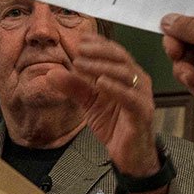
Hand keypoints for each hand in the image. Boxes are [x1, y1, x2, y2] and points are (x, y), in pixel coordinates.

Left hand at [46, 34, 159, 176]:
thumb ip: (73, 87)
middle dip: (98, 51)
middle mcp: (138, 81)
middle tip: (78, 49)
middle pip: (120, 57)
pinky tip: (100, 83)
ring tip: (81, 64)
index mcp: (127, 75)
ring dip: (101, 66)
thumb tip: (51, 73)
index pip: (114, 51)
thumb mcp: (88, 103)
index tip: (80, 38)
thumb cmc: (114, 125)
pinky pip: (130, 97)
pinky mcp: (142, 113)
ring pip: (125, 74)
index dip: (98, 43)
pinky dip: (115, 88)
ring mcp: (142, 96)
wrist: (129, 155)